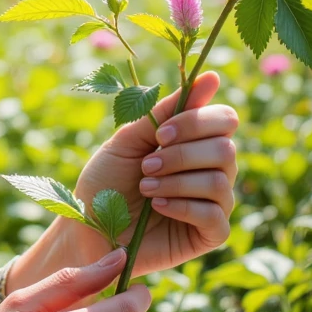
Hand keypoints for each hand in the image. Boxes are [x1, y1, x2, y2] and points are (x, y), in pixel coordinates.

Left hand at [68, 71, 236, 278]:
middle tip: (147, 165)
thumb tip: (212, 76)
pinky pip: (216, 216)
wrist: (86, 229)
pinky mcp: (209, 235)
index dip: (197, 122)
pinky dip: (184, 206)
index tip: (160, 134)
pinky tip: (159, 207)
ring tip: (145, 187)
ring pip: (220, 181)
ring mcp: (213, 203)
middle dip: (182, 154)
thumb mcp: (128, 140)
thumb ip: (165, 111)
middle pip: (225, 148)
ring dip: (177, 180)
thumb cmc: (105, 182)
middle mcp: (210, 170)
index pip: (224, 119)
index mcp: (194, 142)